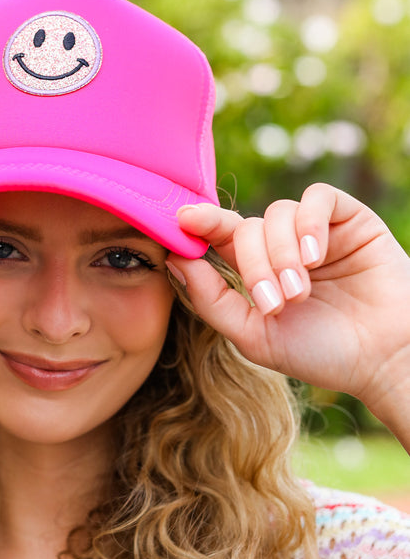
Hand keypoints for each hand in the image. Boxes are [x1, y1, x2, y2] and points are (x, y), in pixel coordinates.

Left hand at [167, 184, 409, 445]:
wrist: (383, 359)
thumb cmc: (321, 353)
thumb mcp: (254, 336)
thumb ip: (211, 300)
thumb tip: (174, 260)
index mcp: (256, 273)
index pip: (221, 237)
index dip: (201, 224)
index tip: (182, 220)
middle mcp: (282, 247)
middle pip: (246, 228)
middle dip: (253, 265)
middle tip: (275, 303)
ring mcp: (315, 231)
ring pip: (277, 214)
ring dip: (282, 254)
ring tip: (301, 292)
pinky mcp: (349, 219)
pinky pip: (317, 198)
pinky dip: (308, 224)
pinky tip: (315, 256)